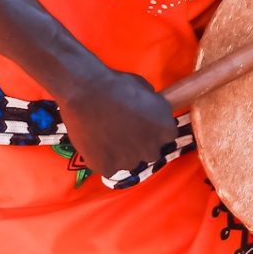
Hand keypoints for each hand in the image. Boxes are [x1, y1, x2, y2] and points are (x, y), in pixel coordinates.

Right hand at [60, 68, 176, 177]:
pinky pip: (109, 168)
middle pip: (151, 152)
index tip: (143, 124)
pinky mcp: (108, 167)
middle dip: (141, 144)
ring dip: (122, 153)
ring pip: (130, 162)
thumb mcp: (147, 90)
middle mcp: (152, 149)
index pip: (167, 136)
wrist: (85, 92)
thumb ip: (153, 108)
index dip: (154, 130)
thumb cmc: (117, 85)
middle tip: (125, 131)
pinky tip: (97, 144)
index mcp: (166, 129)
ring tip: (107, 136)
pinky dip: (104, 159)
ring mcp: (130, 160)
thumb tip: (151, 113)